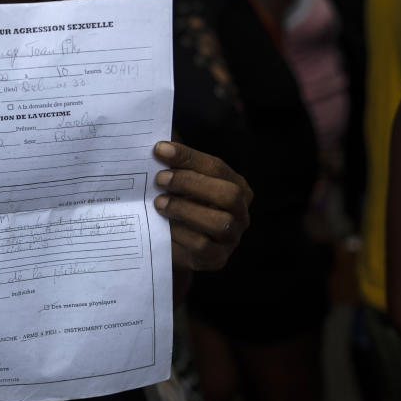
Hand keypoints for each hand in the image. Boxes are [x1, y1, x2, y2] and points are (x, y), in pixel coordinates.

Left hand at [153, 142, 251, 270]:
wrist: (177, 246)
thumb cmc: (181, 205)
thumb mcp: (181, 183)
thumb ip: (176, 164)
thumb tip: (160, 142)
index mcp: (238, 186)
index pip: (216, 167)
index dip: (188, 157)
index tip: (159, 149)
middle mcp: (241, 212)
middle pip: (229, 194)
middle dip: (192, 183)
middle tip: (160, 179)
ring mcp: (232, 238)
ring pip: (219, 223)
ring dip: (185, 210)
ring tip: (158, 203)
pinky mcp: (217, 259)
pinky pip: (202, 246)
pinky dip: (181, 234)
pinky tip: (163, 226)